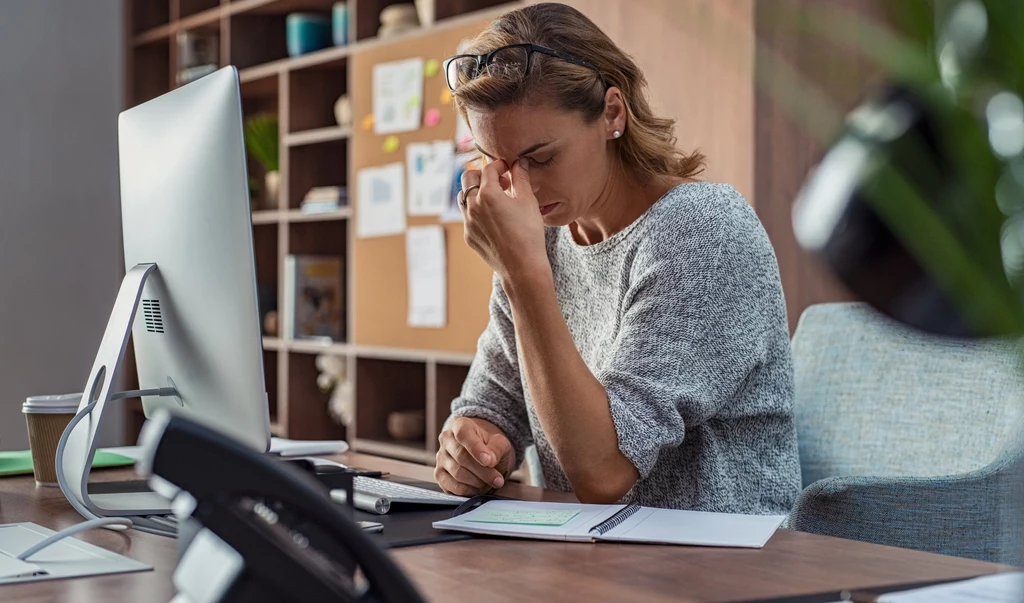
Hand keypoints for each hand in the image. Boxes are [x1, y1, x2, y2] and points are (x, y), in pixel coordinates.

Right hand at [434, 417, 514, 495]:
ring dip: (477, 482)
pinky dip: (468, 490)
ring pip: (457, 473)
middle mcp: (446, 440)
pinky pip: (452, 486)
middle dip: (483, 471)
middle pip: (461, 457)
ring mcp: (441, 458)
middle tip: (498, 480)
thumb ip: (496, 449)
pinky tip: (479, 488)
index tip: (489, 462)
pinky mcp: (439, 475)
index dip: (476, 449)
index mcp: (460, 425)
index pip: (463, 434)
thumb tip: (489, 460)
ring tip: (490, 483)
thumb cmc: (490, 447)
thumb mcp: (500, 443)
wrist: (482, 456)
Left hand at [460, 158, 548, 282]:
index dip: (499, 165)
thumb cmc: (529, 234)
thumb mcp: (528, 202)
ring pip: (464, 197)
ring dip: (476, 192)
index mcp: (488, 194)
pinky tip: (494, 218)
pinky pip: (467, 216)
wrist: (522, 267)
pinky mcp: (468, 235)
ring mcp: (468, 222)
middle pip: (467, 177)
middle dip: (482, 174)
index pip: (488, 169)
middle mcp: (473, 206)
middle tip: (500, 181)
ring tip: (495, 198)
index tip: (508, 169)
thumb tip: (519, 162)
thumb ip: (521, 178)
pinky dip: (477, 210)